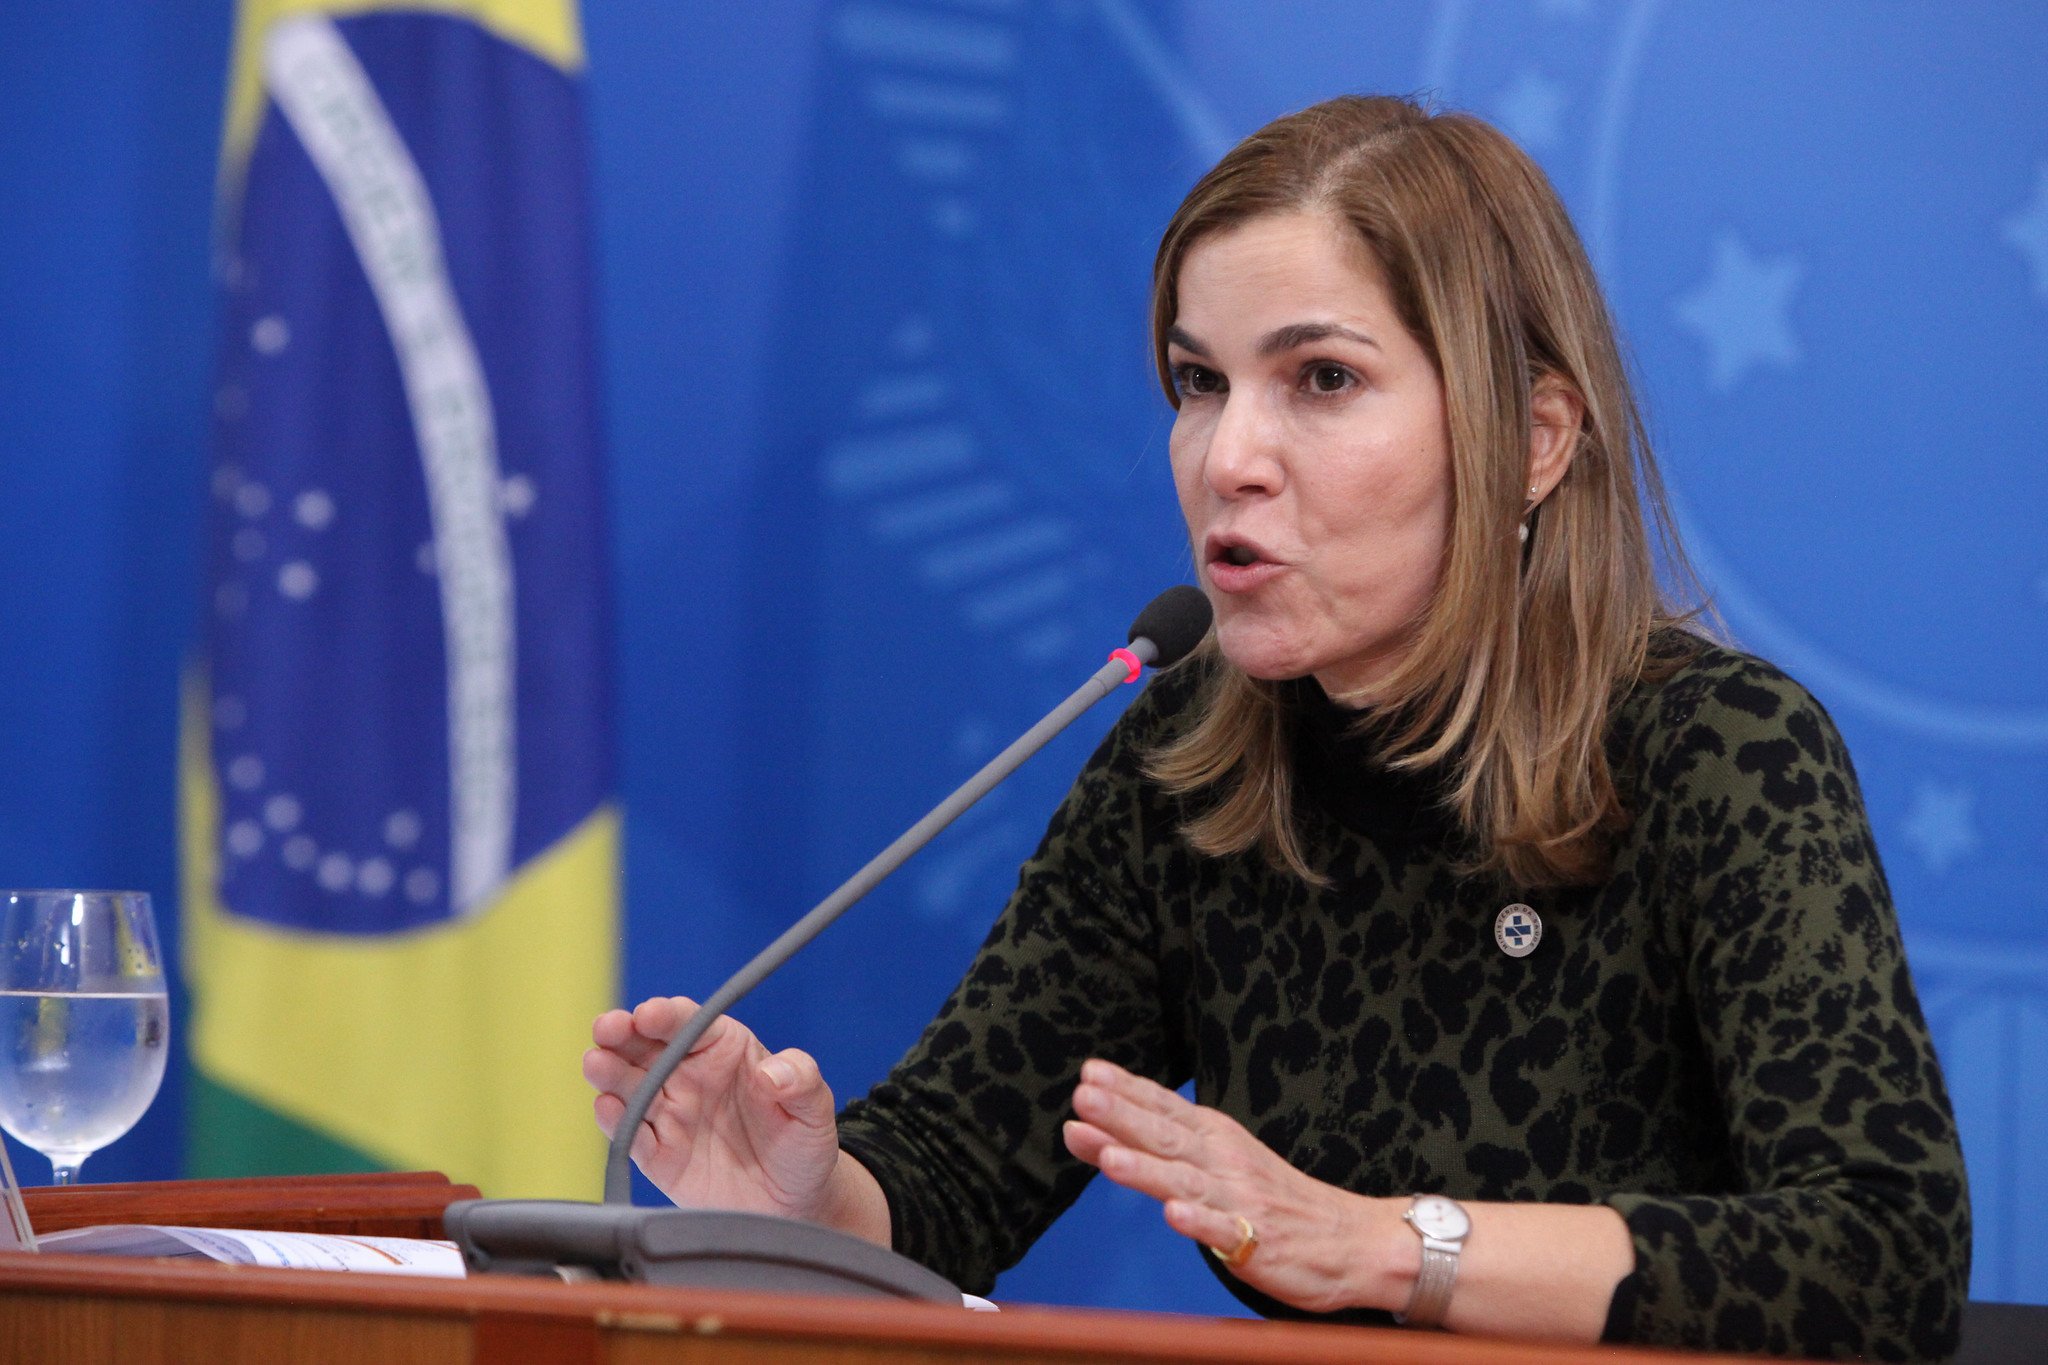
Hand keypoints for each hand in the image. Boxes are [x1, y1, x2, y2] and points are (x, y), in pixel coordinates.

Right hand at [583, 996, 841, 1220]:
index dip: (666, 1015)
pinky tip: (607, 1109)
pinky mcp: (659, 1157)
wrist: (794, 1203)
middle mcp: (689, 1076)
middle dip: (621, 1033)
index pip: (688, 1023)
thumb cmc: (803, 1144)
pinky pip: (632, 1137)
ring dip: (609, 1073)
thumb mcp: (815, 1109)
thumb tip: (772, 1072)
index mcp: (723, 1050)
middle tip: (607, 1029)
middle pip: (646, 1047)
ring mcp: (670, 1116)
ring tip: (596, 1063)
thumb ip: (800, 1080)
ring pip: (629, 1087)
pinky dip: (616, 1123)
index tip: (650, 1014)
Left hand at [1063, 1058, 1392, 1314]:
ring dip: (1148, 1169)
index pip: (1164, 1108)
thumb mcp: (1214, 1161)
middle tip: (1085, 1096)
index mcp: (1213, 1137)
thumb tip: (1089, 1129)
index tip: (1089, 1073)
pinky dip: (1199, 1222)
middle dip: (1124, 1117)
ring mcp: (1239, 1201)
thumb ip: (1152, 1148)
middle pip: (1167, 1137)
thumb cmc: (1272, 1197)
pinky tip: (1173, 1214)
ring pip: (1187, 1182)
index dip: (1127, 1090)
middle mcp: (1223, 1162)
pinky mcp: (1257, 1241)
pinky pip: (1225, 1232)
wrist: (1349, 1240)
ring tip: (1109, 1159)